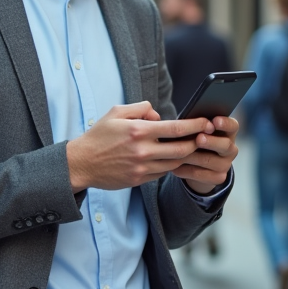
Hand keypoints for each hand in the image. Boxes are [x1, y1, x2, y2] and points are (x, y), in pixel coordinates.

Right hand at [67, 102, 215, 191]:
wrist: (81, 163)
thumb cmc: (99, 136)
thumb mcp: (116, 112)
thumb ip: (140, 108)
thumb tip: (158, 115)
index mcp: (139, 131)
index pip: (176, 128)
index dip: (195, 125)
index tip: (206, 122)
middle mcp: (143, 150)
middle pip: (182, 149)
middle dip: (197, 143)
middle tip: (205, 137)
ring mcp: (142, 168)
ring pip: (175, 163)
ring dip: (185, 156)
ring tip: (192, 147)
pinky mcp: (139, 179)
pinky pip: (163, 173)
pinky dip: (170, 165)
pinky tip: (172, 158)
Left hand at [174, 116, 239, 194]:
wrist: (197, 163)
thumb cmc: (196, 138)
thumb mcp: (198, 129)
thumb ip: (196, 124)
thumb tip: (186, 120)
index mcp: (228, 132)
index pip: (233, 126)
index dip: (225, 123)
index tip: (215, 121)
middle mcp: (230, 149)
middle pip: (226, 145)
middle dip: (211, 142)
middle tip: (199, 138)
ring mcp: (225, 165)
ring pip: (209, 160)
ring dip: (192, 156)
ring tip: (178, 152)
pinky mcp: (218, 178)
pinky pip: (200, 174)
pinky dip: (186, 170)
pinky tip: (175, 166)